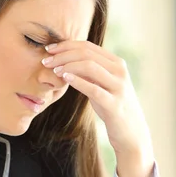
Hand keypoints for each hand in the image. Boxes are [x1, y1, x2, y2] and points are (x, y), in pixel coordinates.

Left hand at [42, 41, 154, 176]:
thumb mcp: (101, 84)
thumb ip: (89, 71)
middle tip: (45, 60)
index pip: (88, 46)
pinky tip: (64, 79)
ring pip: (90, 66)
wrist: (130, 131)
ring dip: (67, 66)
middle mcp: (120, 71)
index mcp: (116, 63)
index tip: (49, 49)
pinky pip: (93, 89)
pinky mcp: (115, 104)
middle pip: (87, 54)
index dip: (66, 45)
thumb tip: (64, 58)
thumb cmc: (112, 105)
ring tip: (53, 70)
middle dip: (62, 55)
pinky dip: (78, 81)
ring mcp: (119, 87)